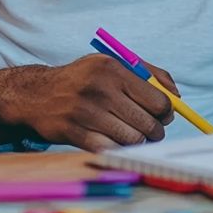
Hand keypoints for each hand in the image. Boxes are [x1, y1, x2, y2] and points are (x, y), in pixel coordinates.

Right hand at [9, 54, 176, 151]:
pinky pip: (110, 149)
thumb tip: (177, 95)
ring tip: (134, 136)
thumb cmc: (85, 79)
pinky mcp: (73, 132)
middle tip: (152, 132)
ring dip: (138, 142)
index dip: (166, 113)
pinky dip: (118, 149)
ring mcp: (85, 112)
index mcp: (114, 69)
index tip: (164, 117)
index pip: (158, 100)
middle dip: (155, 132)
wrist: (36, 94)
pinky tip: (115, 141)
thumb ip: (149, 74)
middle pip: (147, 124)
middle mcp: (100, 89)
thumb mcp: (114, 64)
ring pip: (131, 139)